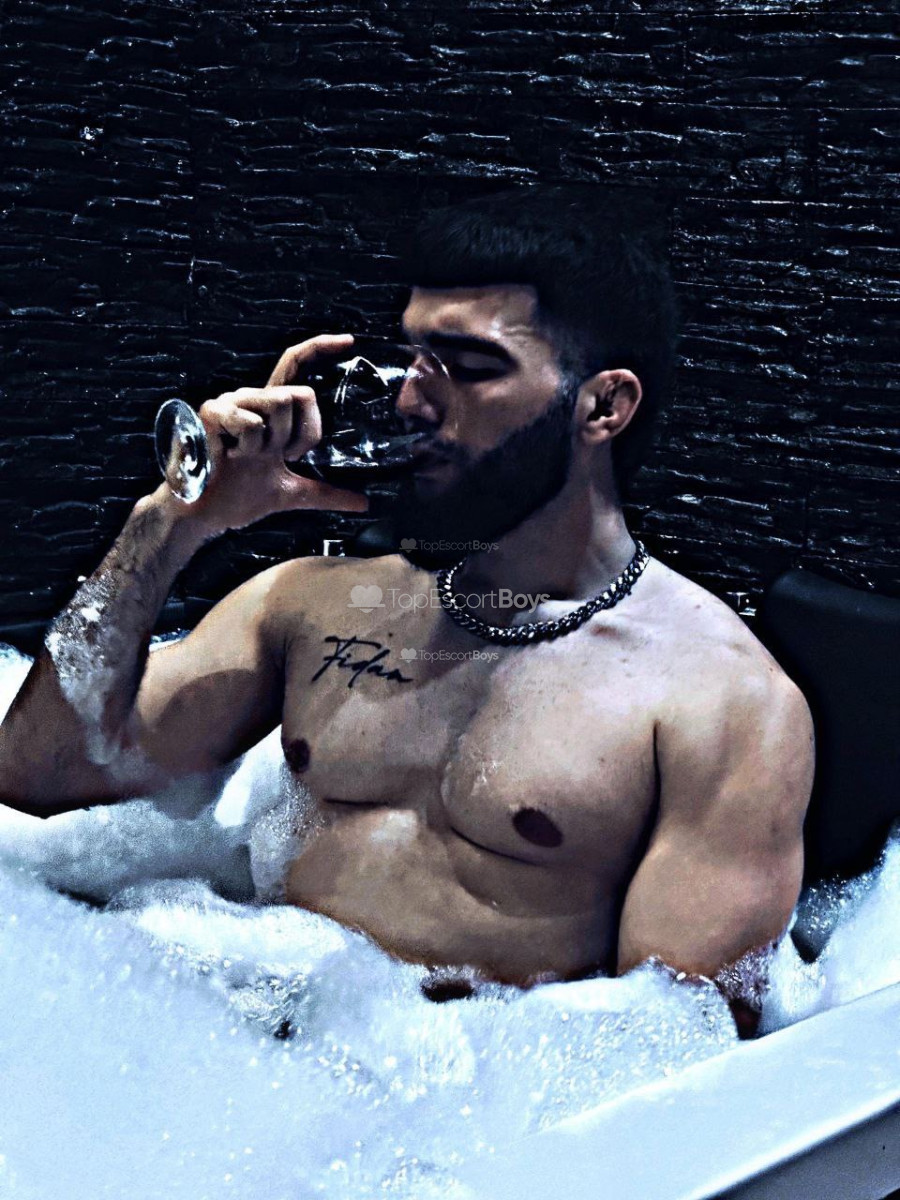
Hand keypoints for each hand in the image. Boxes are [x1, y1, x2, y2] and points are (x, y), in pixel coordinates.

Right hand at [185, 334, 368, 532]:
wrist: (206, 515)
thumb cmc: (239, 496)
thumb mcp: (292, 493)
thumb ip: (327, 493)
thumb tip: (363, 504)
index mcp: (270, 409)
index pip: (295, 366)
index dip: (320, 348)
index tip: (349, 342)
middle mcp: (252, 398)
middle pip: (302, 393)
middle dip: (301, 435)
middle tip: (279, 457)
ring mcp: (232, 402)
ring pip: (281, 402)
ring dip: (275, 441)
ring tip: (251, 457)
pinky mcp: (213, 411)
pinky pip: (253, 422)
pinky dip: (250, 447)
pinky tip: (232, 456)